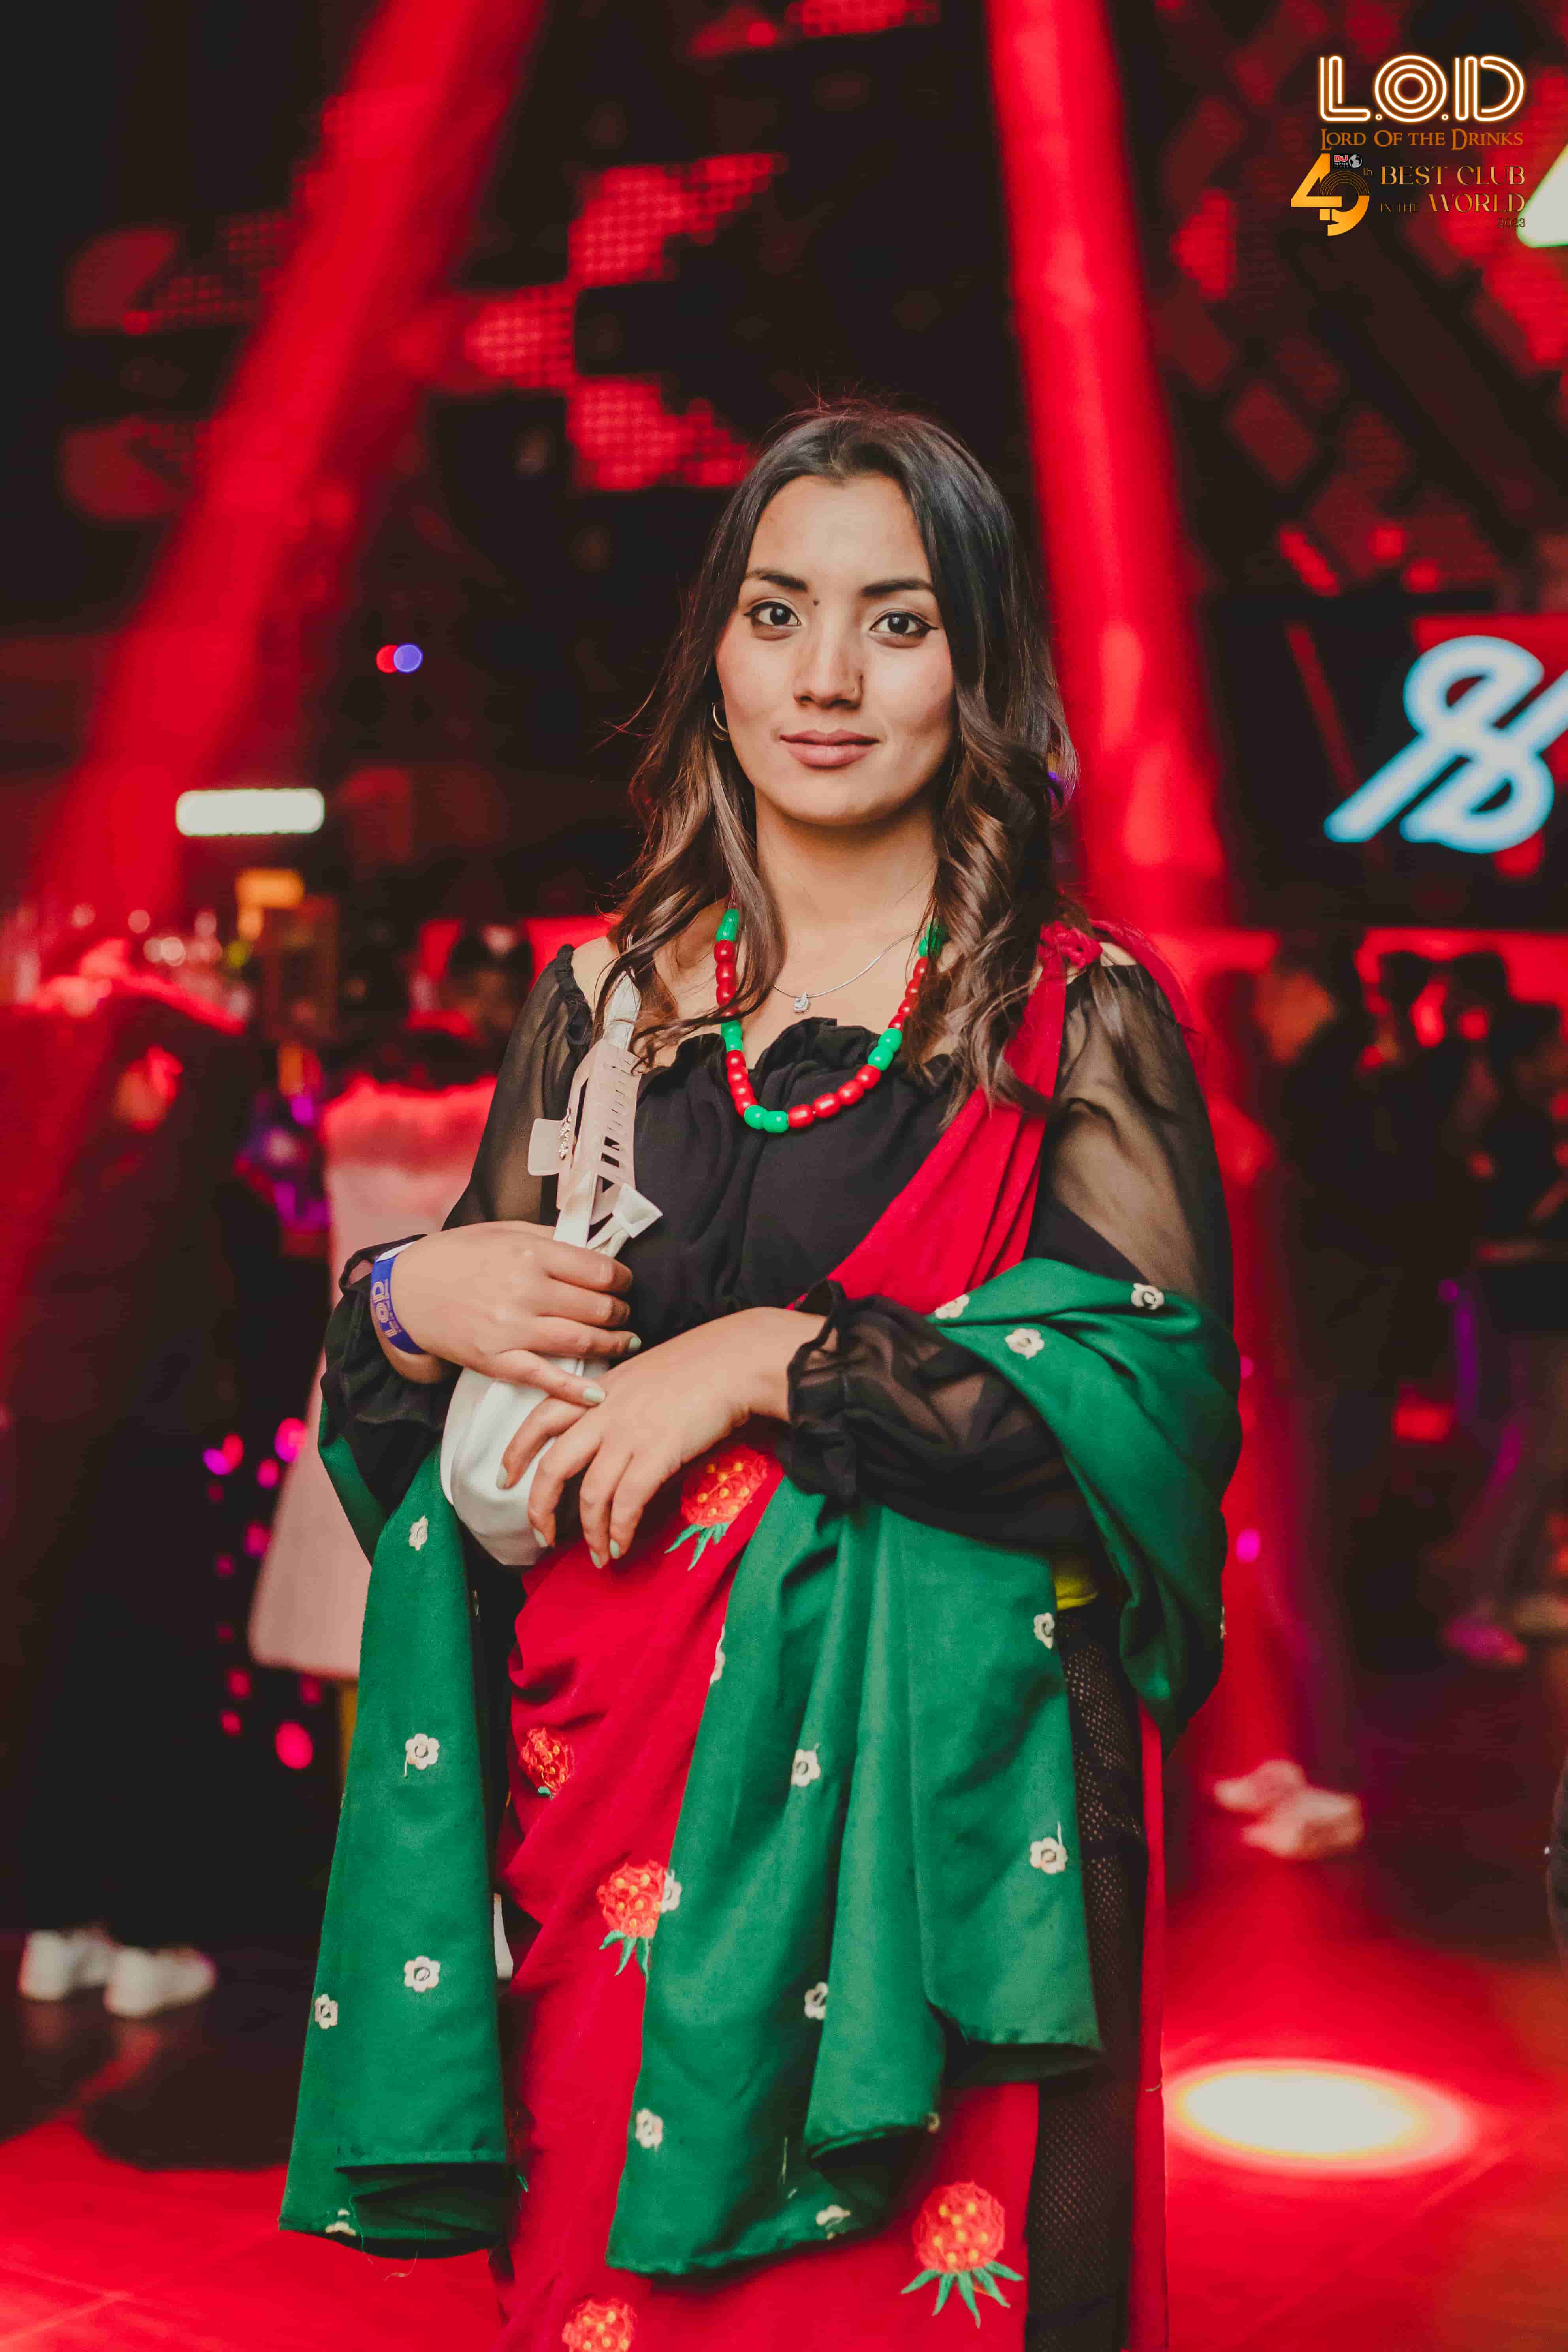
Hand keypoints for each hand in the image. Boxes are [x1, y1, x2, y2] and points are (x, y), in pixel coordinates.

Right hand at [383, 1220, 637, 1405]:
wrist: (405, 1291)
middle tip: (625, 1313)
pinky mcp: (496, 1359)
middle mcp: (526, 1290)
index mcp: (531, 1253)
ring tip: (625, 1342)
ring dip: (612, 1343)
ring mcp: (511, 1328)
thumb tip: (593, 1247)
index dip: (622, 1279)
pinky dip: (575, 1389)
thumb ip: (550, 1237)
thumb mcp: (504, 1231)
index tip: (624, 1283)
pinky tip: (598, 1394)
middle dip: (620, 1312)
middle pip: (597, 1307)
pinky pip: (544, 1377)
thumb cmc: (456, 1256)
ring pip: (581, 1340)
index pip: (599, 1270)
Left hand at [503, 1307, 821, 1563]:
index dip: (515, 1452)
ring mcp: (629, 1434)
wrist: (737, 1359)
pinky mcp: (657, 1454)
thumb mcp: (641, 1374)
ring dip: (590, 1533)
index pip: (539, 1419)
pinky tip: (621, 1545)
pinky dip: (619, 1530)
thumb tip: (606, 1437)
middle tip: (542, 1536)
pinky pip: (626, 1503)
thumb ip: (616, 1401)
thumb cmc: (698, 1366)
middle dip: (540, 1508)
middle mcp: (604, 1412)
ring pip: (591, 1494)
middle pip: (553, 1466)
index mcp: (598, 1390)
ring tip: (597, 1556)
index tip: (503, 1480)